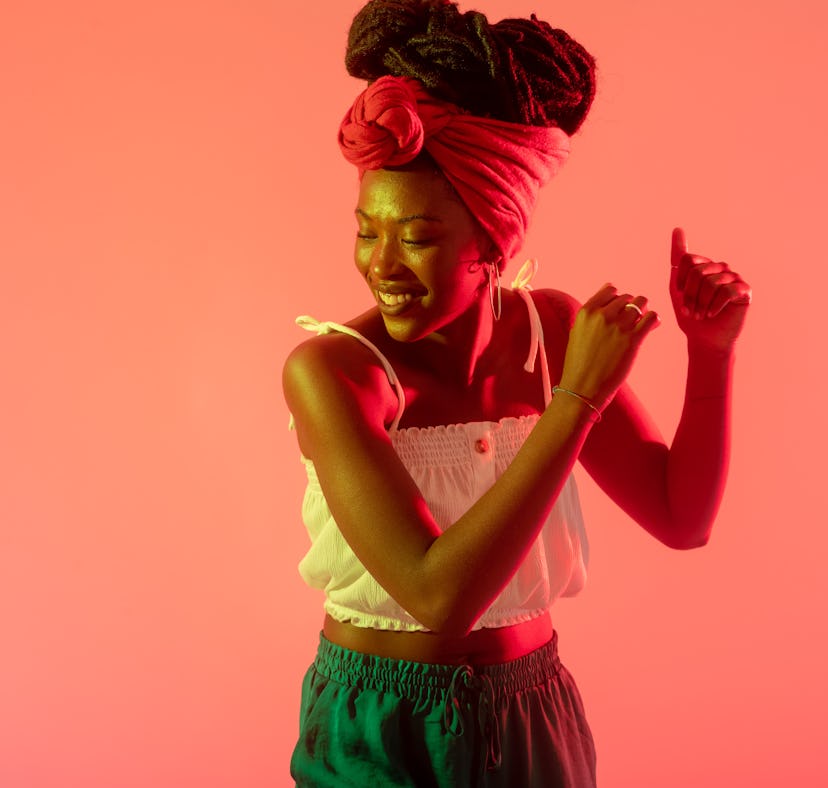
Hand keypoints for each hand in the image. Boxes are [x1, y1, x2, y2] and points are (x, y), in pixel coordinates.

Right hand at [560, 284, 659, 411]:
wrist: (582, 388)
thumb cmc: (579, 363)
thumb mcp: (578, 332)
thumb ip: (592, 315)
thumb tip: (614, 297)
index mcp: (587, 312)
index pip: (610, 290)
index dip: (618, 299)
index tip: (620, 310)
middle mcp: (602, 315)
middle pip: (627, 298)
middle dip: (632, 307)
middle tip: (632, 321)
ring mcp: (618, 326)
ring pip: (642, 303)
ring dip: (644, 311)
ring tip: (642, 323)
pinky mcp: (633, 339)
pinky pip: (652, 318)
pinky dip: (654, 320)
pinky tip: (651, 327)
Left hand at [670, 228, 750, 350]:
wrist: (705, 340)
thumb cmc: (691, 316)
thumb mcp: (678, 289)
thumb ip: (678, 261)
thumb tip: (677, 228)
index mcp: (704, 266)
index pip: (687, 258)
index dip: (680, 278)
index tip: (679, 278)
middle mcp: (720, 268)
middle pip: (697, 271)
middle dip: (689, 295)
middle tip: (690, 311)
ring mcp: (734, 278)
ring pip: (710, 281)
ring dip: (700, 303)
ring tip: (700, 315)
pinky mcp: (744, 290)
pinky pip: (725, 291)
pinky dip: (714, 306)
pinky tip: (711, 314)